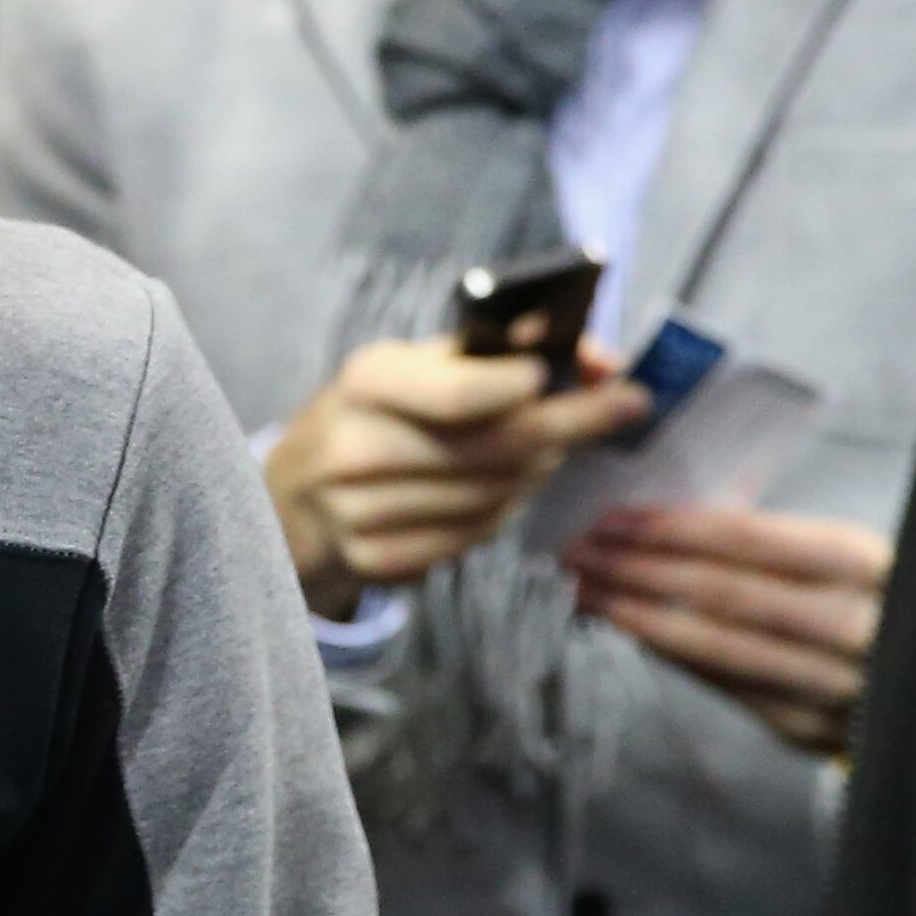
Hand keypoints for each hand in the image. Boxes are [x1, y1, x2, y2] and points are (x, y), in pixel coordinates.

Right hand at [266, 340, 649, 616]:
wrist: (290, 498)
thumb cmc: (374, 416)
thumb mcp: (412, 367)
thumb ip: (495, 354)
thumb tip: (597, 359)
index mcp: (365, 382)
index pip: (464, 394)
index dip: (533, 388)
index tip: (590, 373)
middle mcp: (355, 447)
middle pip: (497, 449)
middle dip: (573, 425)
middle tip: (624, 406)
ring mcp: (360, 512)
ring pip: (496, 496)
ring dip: (537, 470)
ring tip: (545, 449)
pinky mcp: (375, 560)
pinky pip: (475, 537)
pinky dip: (503, 511)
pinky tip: (502, 490)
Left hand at [564, 505, 887, 753]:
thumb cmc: (882, 600)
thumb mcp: (848, 551)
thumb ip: (773, 534)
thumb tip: (677, 505)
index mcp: (866, 563)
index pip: (747, 540)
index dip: (669, 528)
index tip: (609, 517)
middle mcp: (853, 628)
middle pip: (720, 593)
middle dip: (635, 570)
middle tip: (574, 552)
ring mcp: (830, 688)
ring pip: (714, 647)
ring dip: (637, 617)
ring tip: (584, 591)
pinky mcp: (807, 730)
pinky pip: (724, 686)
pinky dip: (672, 655)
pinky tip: (632, 631)